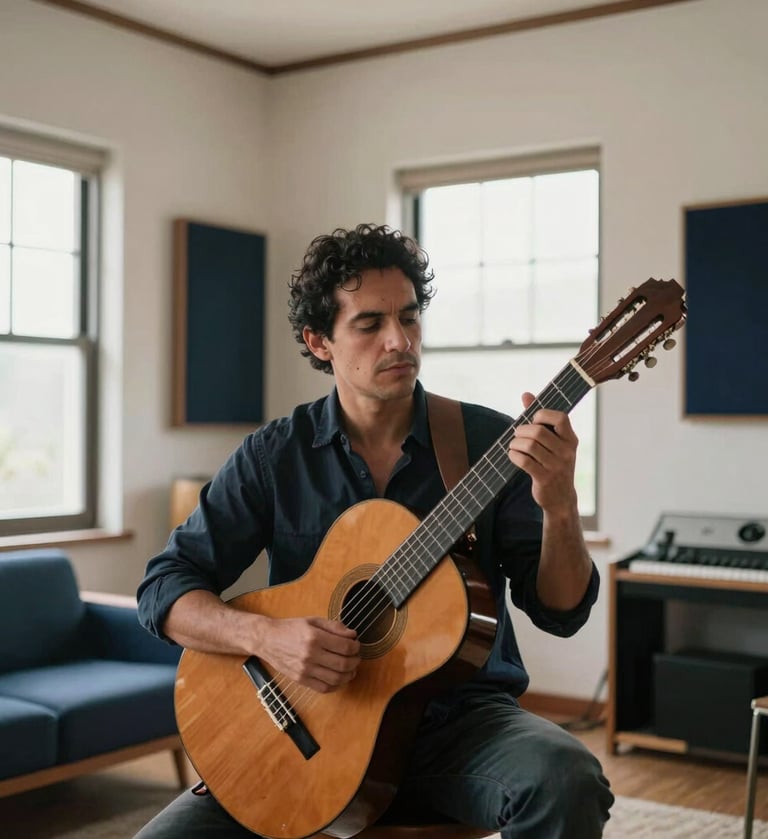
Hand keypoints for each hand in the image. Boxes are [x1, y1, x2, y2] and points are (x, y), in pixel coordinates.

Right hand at [259, 616, 360, 692]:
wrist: (267, 640)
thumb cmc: (290, 628)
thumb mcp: (312, 621)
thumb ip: (334, 627)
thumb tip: (352, 635)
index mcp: (315, 637)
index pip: (345, 646)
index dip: (356, 647)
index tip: (356, 645)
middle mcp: (310, 655)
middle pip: (343, 664)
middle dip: (355, 661)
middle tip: (356, 657)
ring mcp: (305, 670)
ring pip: (336, 678)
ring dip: (349, 675)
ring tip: (351, 669)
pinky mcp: (301, 680)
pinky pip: (324, 688)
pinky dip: (336, 685)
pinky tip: (339, 678)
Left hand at [507, 391, 578, 514]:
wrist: (561, 499)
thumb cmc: (553, 464)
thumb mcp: (553, 443)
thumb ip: (540, 418)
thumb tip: (526, 394)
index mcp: (571, 440)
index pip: (560, 417)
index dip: (542, 415)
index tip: (534, 421)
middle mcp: (566, 452)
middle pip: (537, 431)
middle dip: (521, 430)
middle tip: (517, 435)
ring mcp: (556, 466)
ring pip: (529, 446)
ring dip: (515, 444)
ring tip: (514, 446)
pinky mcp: (544, 478)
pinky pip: (523, 461)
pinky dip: (513, 456)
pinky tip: (513, 456)